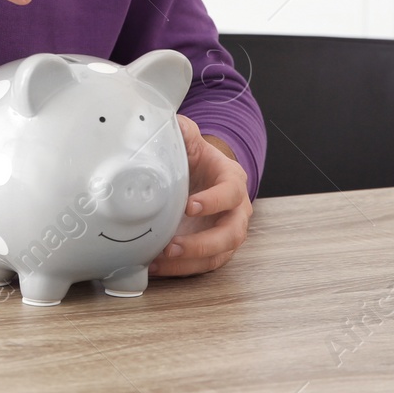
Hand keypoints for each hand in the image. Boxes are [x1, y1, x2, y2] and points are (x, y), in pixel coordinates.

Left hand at [149, 115, 252, 276]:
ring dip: (190, 261)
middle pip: (232, 233)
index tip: (189, 207)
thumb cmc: (195, 158)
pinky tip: (157, 267)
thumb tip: (167, 123)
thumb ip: (181, 130)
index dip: (214, 201)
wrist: (198, 174)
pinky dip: (181, 269)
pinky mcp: (212, 248)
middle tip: (173, 246)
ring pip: (219, 254)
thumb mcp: (189, 139)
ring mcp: (226, 232)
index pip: (231, 193)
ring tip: (161, 261)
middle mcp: (236, 210)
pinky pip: (202, 265)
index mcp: (232, 180)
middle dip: (203, 243)